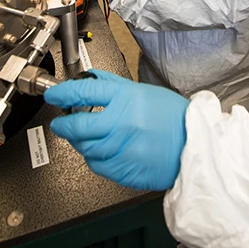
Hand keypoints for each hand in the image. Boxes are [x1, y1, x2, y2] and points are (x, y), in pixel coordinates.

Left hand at [44, 69, 188, 190]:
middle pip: (78, 125)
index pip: (85, 91)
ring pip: (85, 147)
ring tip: (83, 138)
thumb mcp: (144, 92)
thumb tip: (90, 79)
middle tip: (60, 123)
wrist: (194, 145)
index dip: (64, 93)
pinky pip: (97, 165)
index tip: (54, 95)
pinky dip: (93, 158)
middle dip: (63, 125)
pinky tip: (100, 152)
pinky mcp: (124, 168)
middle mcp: (122, 122)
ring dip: (79, 143)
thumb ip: (114, 86)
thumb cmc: (173, 118)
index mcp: (127, 98)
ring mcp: (122, 147)